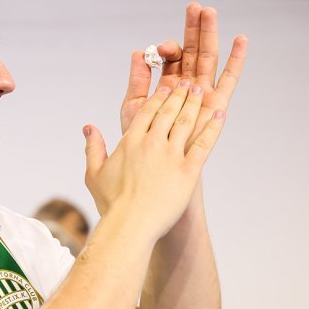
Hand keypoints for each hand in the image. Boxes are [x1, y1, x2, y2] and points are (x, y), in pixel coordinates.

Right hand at [83, 79, 224, 236]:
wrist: (130, 225)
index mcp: (130, 142)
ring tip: (202, 91)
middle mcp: (152, 143)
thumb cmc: (111, 204)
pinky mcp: (188, 171)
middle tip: (189, 83)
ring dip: (195, 104)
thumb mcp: (94, 174)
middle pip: (168, 111)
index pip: (147, 111)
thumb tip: (89, 127)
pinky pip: (204, 145)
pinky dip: (212, 129)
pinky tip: (219, 116)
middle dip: (180, 94)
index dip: (159, 98)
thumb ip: (93, 147)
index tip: (167, 88)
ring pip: (186, 122)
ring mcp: (171, 156)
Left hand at [120, 3, 247, 150]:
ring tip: (210, 12)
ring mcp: (202, 94)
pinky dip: (236, 60)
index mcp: (165, 86)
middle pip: (192, 51)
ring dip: (210, 35)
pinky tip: (241, 40)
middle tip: (194, 6)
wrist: (156, 171)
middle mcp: (186, 87)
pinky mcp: (216, 104)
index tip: (160, 49)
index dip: (166, 49)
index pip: (169, 58)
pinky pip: (228, 79)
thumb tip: (138, 52)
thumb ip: (137, 81)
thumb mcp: (134, 108)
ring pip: (208, 59)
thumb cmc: (142, 143)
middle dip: (193, 29)